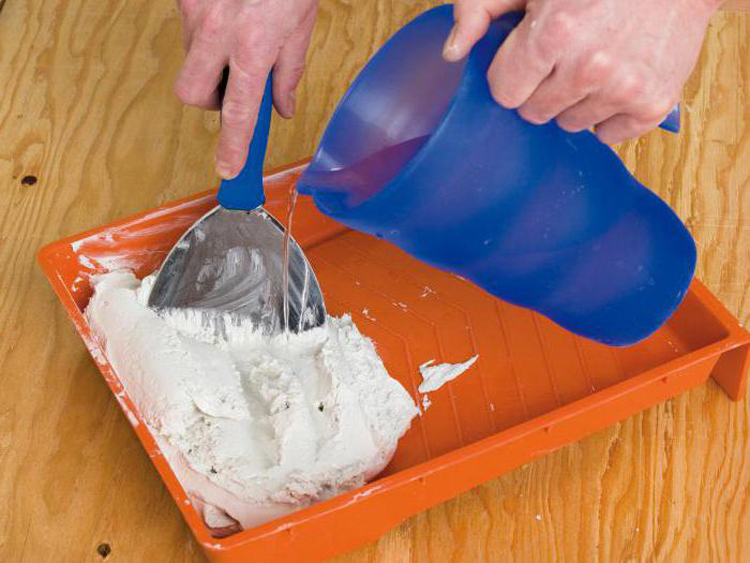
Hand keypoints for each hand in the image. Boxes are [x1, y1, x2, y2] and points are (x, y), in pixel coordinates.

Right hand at [174, 0, 317, 178]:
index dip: (232, 145)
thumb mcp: (301, 24)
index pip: (238, 112)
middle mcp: (218, 32)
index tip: (227, 168)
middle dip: (208, 100)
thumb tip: (282, 108)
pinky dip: (205, 32)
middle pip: (192, 94)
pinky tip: (228, 12)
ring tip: (238, 34)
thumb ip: (289, 72)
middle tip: (231, 87)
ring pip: (189, 58)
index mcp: (254, 46)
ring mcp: (194, 11)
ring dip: (209, 60)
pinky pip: (187, 29)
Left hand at [443, 0, 721, 142]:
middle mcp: (589, 66)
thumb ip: (480, 8)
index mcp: (552, 34)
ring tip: (595, 63)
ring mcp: (624, 88)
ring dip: (576, 101)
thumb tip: (452, 52)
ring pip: (570, 125)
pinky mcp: (653, 104)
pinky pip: (608, 136)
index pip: (504, 94)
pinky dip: (610, 115)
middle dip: (542, 88)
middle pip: (535, 114)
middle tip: (566, 56)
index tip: (530, 56)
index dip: (513, 75)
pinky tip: (617, 81)